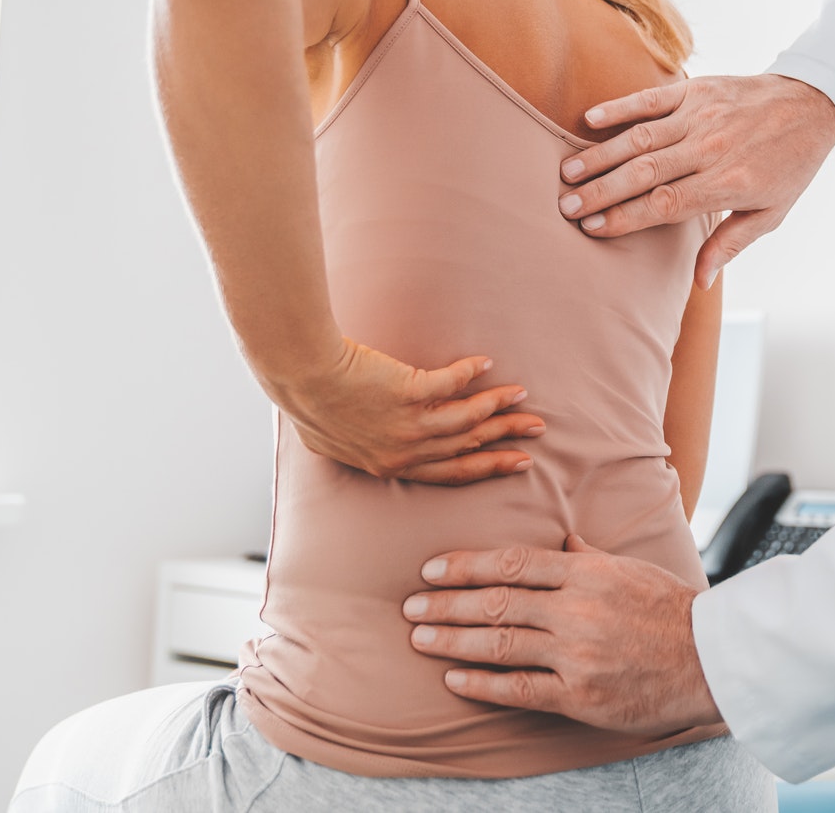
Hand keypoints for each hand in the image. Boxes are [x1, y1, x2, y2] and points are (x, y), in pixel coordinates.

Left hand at [265, 337, 544, 483]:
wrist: (299, 374)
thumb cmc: (308, 404)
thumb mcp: (335, 441)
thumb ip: (364, 447)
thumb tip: (376, 443)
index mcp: (390, 466)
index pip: (450, 472)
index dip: (486, 467)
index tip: (515, 462)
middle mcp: (404, 451)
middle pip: (468, 448)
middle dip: (505, 440)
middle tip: (535, 431)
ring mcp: (408, 423)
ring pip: (467, 419)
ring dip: (498, 406)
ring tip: (521, 394)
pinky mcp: (409, 392)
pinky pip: (452, 383)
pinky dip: (471, 373)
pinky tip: (485, 362)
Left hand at [401, 536, 721, 733]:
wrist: (709, 660)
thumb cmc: (670, 610)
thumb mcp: (631, 568)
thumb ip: (589, 556)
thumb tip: (562, 540)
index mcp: (586, 573)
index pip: (512, 563)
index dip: (466, 565)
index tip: (432, 569)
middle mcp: (575, 610)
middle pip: (496, 602)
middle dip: (447, 602)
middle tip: (411, 605)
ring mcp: (575, 654)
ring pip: (499, 642)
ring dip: (452, 638)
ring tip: (419, 636)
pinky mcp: (579, 695)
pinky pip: (519, 688)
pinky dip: (481, 683)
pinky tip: (453, 677)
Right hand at [557, 74, 834, 287]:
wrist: (812, 104)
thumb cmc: (789, 165)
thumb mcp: (771, 214)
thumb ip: (730, 244)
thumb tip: (700, 282)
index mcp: (728, 183)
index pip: (665, 205)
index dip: (626, 218)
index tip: (592, 229)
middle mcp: (711, 148)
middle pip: (644, 173)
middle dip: (602, 192)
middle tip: (566, 206)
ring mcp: (702, 116)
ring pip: (641, 137)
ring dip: (601, 155)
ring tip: (568, 172)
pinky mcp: (697, 89)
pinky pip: (652, 99)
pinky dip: (619, 107)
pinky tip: (589, 119)